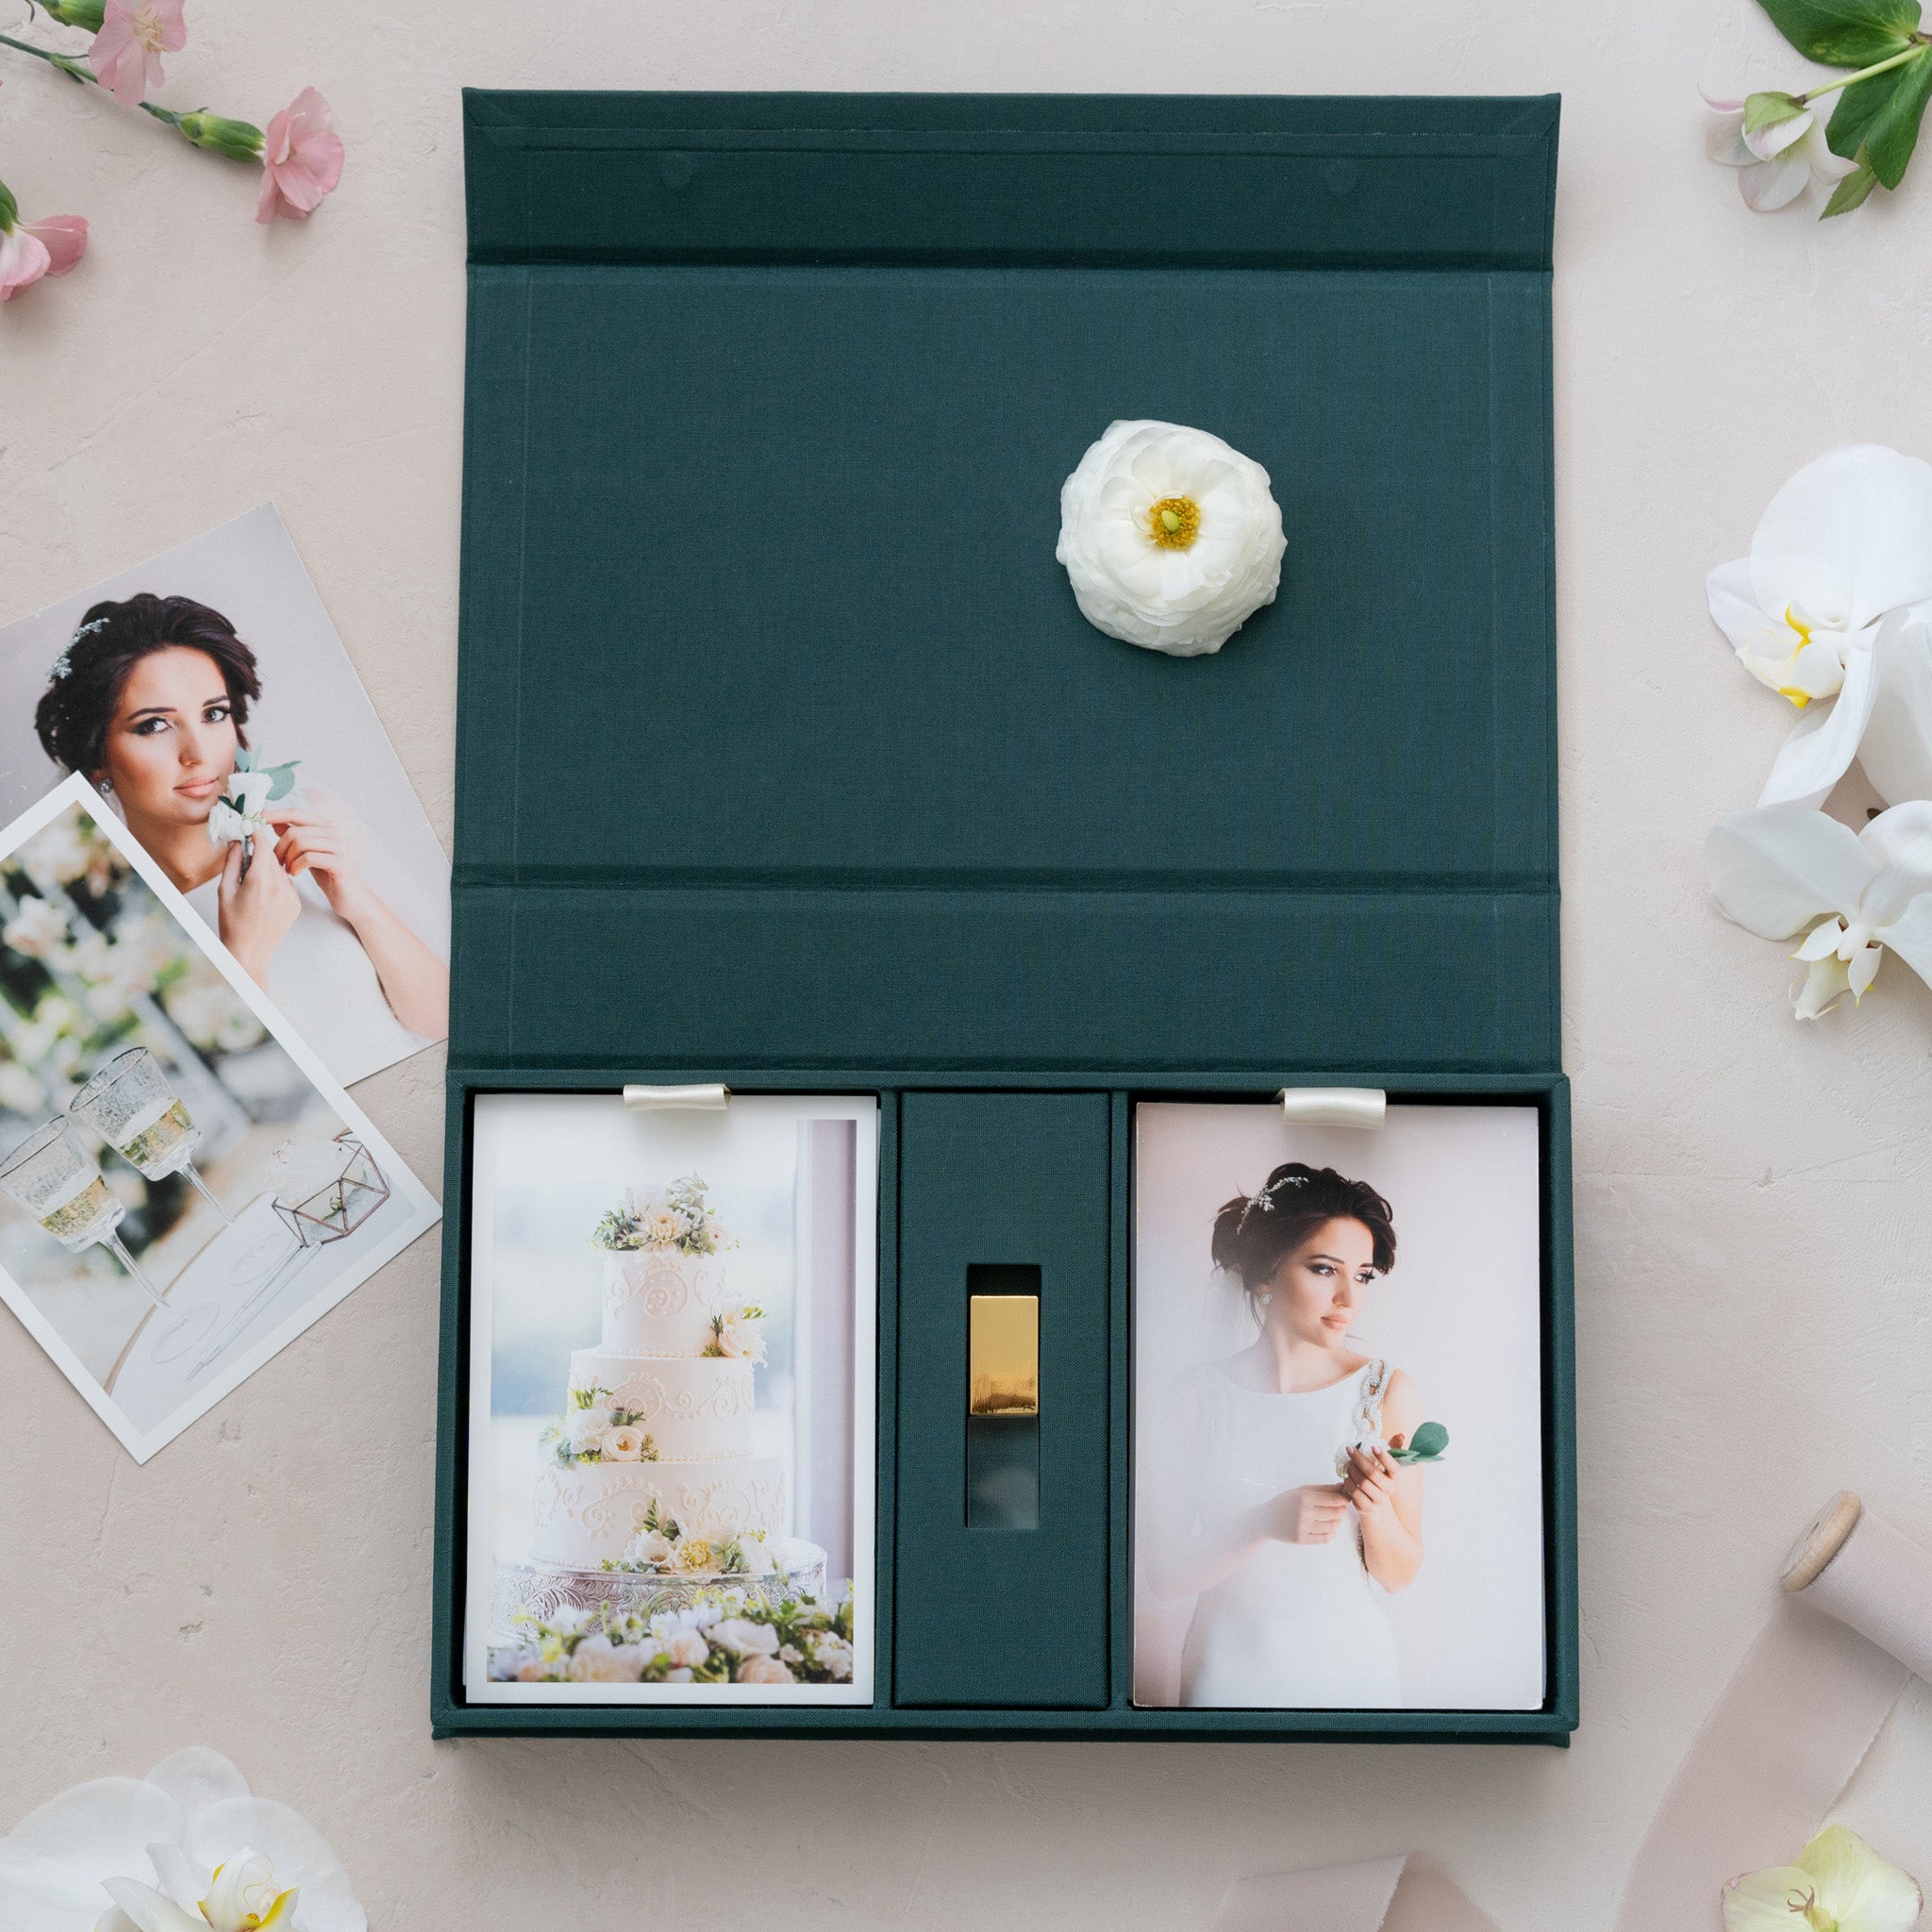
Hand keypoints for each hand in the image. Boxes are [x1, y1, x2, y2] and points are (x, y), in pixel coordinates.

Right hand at [216, 835, 299, 986]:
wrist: (250, 952)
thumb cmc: (232, 924)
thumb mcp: (225, 890)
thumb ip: (232, 862)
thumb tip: (236, 841)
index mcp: (259, 881)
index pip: (263, 845)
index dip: (256, 833)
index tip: (250, 828)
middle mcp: (279, 886)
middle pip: (272, 856)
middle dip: (260, 851)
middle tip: (246, 854)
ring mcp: (291, 896)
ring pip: (280, 870)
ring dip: (268, 869)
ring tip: (252, 884)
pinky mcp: (296, 904)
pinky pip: (287, 884)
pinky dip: (276, 883)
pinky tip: (263, 897)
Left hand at [265, 804, 372, 923]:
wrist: (351, 897)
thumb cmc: (329, 874)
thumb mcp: (308, 852)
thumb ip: (295, 835)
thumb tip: (274, 821)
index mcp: (326, 825)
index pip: (295, 813)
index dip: (274, 814)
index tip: (256, 819)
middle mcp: (335, 831)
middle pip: (294, 830)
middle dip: (279, 847)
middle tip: (277, 863)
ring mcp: (339, 845)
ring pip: (300, 842)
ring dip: (287, 858)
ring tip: (287, 870)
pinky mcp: (340, 861)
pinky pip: (309, 857)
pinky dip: (297, 866)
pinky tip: (296, 874)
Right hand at [1271, 1483, 1351, 1545]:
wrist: (1266, 1519)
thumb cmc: (1285, 1502)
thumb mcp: (1301, 1491)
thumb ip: (1323, 1489)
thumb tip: (1342, 1486)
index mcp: (1304, 1497)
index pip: (1334, 1500)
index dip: (1344, 1499)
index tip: (1346, 1498)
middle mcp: (1304, 1512)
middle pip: (1335, 1513)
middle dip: (1342, 1510)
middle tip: (1341, 1507)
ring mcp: (1302, 1527)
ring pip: (1332, 1526)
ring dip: (1337, 1522)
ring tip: (1333, 1517)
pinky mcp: (1301, 1539)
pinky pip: (1325, 1538)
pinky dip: (1331, 1533)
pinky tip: (1328, 1527)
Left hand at [1340, 1440, 1401, 1521]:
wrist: (1377, 1508)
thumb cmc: (1381, 1481)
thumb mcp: (1387, 1466)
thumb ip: (1393, 1449)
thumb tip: (1401, 1435)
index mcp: (1396, 1478)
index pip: (1394, 1468)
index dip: (1384, 1457)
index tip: (1373, 1446)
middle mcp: (1389, 1489)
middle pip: (1372, 1473)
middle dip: (1359, 1459)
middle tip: (1349, 1449)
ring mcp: (1378, 1500)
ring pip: (1362, 1483)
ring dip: (1351, 1470)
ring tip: (1347, 1463)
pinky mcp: (1367, 1508)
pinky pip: (1354, 1493)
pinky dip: (1347, 1482)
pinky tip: (1346, 1476)